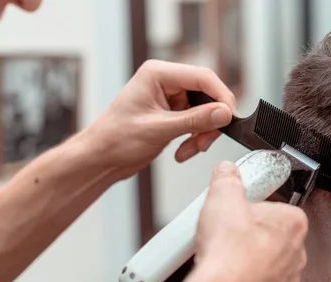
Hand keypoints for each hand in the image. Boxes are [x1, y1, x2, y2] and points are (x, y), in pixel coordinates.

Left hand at [81, 61, 237, 178]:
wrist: (100, 159)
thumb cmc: (115, 139)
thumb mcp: (159, 129)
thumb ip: (195, 120)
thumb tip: (224, 113)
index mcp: (158, 74)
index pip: (203, 77)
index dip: (221, 97)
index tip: (229, 118)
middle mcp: (165, 82)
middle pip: (207, 95)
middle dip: (210, 121)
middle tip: (205, 141)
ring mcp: (169, 98)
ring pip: (204, 112)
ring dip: (202, 134)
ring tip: (190, 150)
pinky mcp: (172, 114)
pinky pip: (196, 123)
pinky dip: (194, 139)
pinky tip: (183, 152)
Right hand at [193, 161, 308, 281]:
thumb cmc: (229, 253)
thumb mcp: (222, 197)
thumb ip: (227, 179)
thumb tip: (227, 171)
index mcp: (293, 223)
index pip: (276, 207)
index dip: (252, 207)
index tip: (237, 210)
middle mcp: (297, 253)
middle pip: (270, 235)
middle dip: (249, 234)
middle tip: (226, 233)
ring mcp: (287, 280)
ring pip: (266, 263)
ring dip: (246, 260)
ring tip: (222, 257)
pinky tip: (226, 278)